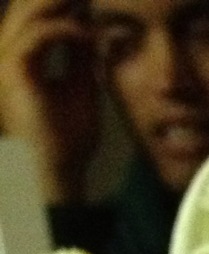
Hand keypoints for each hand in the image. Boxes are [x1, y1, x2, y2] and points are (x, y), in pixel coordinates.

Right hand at [0, 0, 100, 204]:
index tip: (86, 1)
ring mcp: (7, 59)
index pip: (33, 15)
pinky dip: (64, 29)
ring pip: (29, 13)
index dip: (59, 3)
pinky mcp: (14, 69)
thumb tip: (88, 25)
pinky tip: (85, 34)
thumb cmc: (69, 138)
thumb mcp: (80, 86)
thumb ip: (80, 56)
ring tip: (85, 2)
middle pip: (27, 7)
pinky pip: (38, 35)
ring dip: (60, 3)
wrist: (61, 170)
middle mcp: (8, 53)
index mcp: (21, 57)